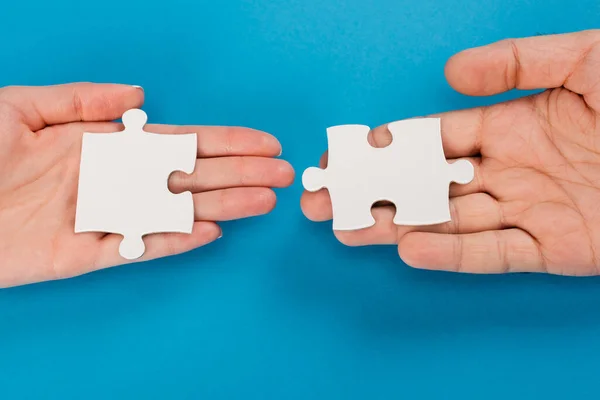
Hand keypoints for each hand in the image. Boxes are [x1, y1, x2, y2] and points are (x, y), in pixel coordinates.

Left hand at [0, 83, 293, 287]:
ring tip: (264, 201)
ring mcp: (104, 217)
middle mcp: (113, 181)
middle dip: (240, 173)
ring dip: (223, 206)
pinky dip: (175, 241)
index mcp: (104, 146)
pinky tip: (210, 232)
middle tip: (284, 174)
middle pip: (190, 177)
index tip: (261, 142)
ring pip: (176, 211)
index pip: (179, 142)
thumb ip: (82, 100)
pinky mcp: (85, 254)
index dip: (224, 141)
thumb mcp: (21, 107)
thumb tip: (139, 96)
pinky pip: (140, 247)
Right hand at [301, 30, 599, 275]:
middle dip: (370, 191)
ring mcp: (530, 211)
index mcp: (513, 124)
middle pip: (425, 185)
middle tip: (320, 197)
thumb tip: (452, 73)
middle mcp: (511, 169)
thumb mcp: (586, 59)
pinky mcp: (556, 250)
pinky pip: (493, 254)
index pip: (433, 138)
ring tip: (342, 226)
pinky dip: (450, 254)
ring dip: (392, 225)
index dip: (387, 145)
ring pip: (446, 221)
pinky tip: (407, 247)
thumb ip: (518, 61)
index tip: (346, 151)